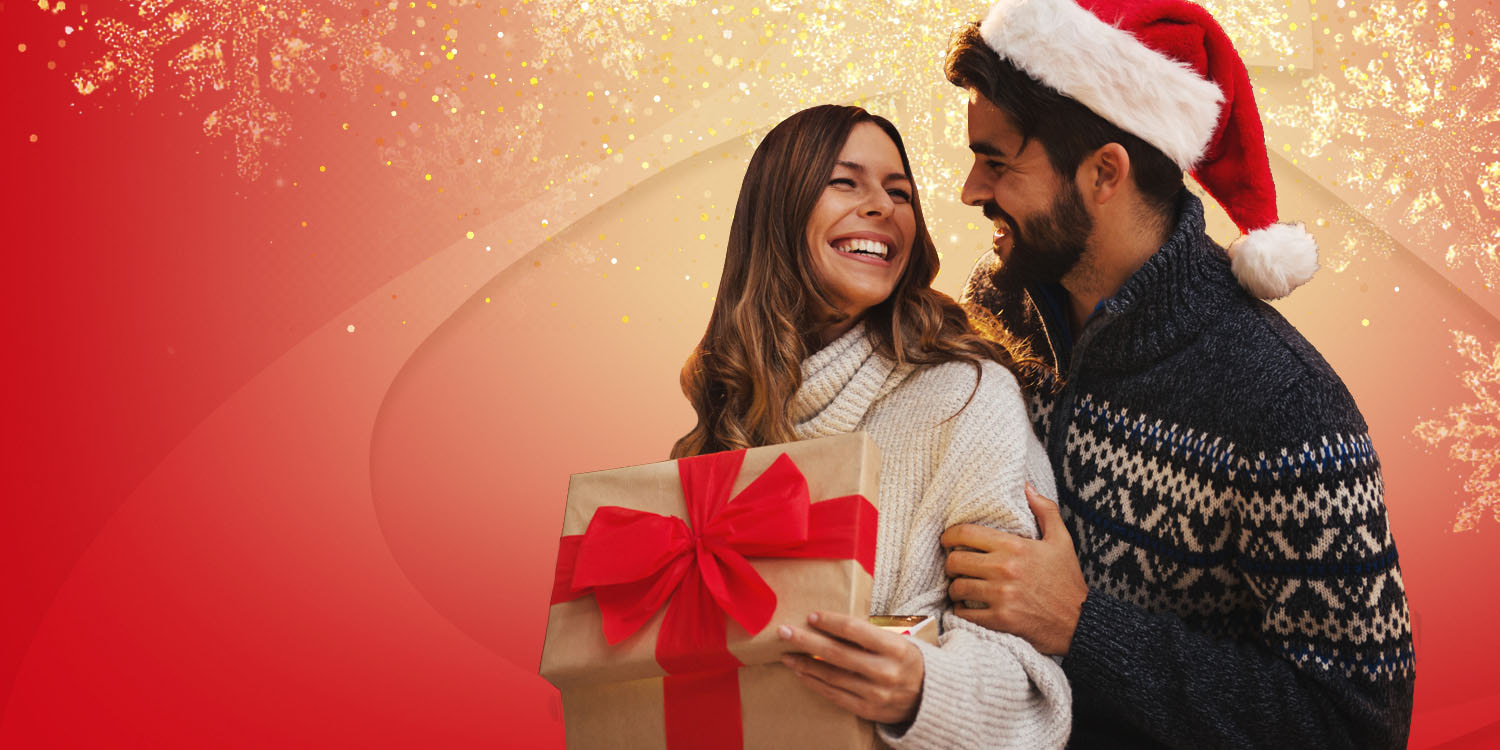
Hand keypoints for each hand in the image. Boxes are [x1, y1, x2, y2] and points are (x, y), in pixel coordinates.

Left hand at [777, 611, 923, 724]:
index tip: (811, 616)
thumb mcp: (898, 641)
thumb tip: (830, 623)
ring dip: (805, 664)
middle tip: (785, 631)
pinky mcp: (867, 710)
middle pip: (836, 653)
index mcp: (895, 648)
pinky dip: (815, 683)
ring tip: (787, 654)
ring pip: (832, 676)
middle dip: (806, 641)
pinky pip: (834, 695)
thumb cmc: (908, 662)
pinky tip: (802, 673)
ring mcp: (875, 694)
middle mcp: (885, 672)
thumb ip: (868, 634)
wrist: (930, 698)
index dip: (830, 621)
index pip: (854, 630)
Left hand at [940, 484, 1086, 655]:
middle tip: (955, 565)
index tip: (947, 540)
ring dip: (955, 587)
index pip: (966, 533)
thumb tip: (1027, 487)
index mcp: (1015, 547)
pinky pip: (964, 613)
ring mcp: (1001, 595)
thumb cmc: (1067, 579)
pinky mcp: (1000, 619)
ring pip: (957, 587)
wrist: (1079, 620)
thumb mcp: (1061, 540)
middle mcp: (1005, 569)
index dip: (949, 535)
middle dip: (951, 563)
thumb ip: (1045, 510)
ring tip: (961, 586)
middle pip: (956, 561)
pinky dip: (960, 610)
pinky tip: (966, 607)